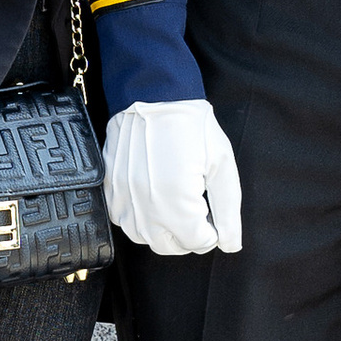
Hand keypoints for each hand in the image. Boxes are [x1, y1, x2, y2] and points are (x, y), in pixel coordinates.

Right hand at [104, 101, 242, 255]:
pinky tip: (152, 200)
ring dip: (163, 230)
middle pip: (169, 246)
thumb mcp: (221, 164)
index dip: (212, 232)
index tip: (214, 215)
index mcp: (177, 199)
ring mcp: (124, 196)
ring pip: (143, 237)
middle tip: (198, 213)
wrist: (154, 94)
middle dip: (188, 236)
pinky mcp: (110, 187)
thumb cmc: (192, 125)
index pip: (197, 242)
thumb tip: (230, 244)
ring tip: (175, 206)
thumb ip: (228, 210)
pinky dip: (139, 218)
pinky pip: (121, 219)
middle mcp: (146, 204)